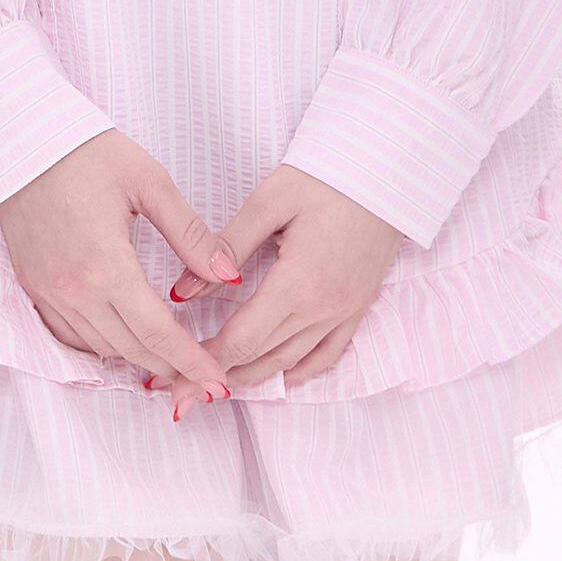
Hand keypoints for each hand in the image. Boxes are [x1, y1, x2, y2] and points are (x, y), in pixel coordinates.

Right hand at [0, 131, 246, 421]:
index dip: (192, 362)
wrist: (22, 140)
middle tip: (204, 377)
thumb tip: (230, 274)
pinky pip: (69, 336)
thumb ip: (191, 235)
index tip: (219, 382)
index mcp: (106, 265)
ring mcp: (48, 292)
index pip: (158, 333)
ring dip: (138, 358)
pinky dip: (101, 346)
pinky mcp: (33, 287)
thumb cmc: (89, 152)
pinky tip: (124, 339)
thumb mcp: (150, 183)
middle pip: (132, 350)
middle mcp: (74, 290)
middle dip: (172, 369)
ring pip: (101, 348)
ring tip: (172, 360)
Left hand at [163, 164, 402, 395]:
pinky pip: (329, 354)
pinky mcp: (358, 306)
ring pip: (292, 362)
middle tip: (185, 390)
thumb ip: (224, 247)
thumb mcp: (268, 202)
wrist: (386, 170)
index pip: (242, 339)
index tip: (176, 373)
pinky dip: (300, 372)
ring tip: (218, 384)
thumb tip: (181, 290)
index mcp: (298, 283)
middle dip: (220, 375)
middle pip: (262, 358)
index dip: (205, 361)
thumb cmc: (324, 177)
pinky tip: (279, 377)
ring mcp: (345, 311)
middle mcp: (323, 308)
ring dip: (254, 378)